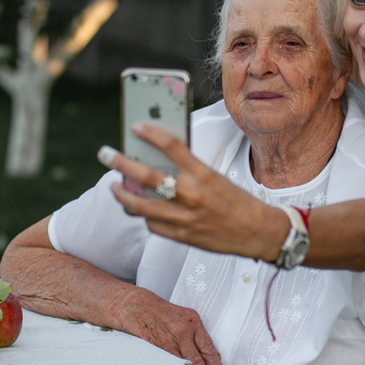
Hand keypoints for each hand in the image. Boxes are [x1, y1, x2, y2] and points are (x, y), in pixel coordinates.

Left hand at [99, 123, 287, 261]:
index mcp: (203, 175)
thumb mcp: (216, 177)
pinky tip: (142, 209)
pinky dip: (144, 215)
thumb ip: (189, 170)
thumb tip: (158, 160)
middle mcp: (191, 195)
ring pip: (139, 205)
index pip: (171, 146)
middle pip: (145, 176)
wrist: (258, 232)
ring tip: (114, 186)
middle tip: (105, 154)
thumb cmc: (237, 201)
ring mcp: (184, 218)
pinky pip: (152, 225)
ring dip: (122, 194)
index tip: (135, 127)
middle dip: (120, 163)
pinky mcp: (181, 237)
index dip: (150, 133)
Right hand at [120, 289, 225, 364]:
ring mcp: (169, 340)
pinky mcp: (157, 348)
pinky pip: (171, 364)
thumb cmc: (162, 313)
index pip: (209, 348)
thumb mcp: (184, 317)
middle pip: (198, 360)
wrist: (138, 306)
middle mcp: (183, 330)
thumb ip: (195, 335)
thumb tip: (207, 357)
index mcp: (193, 321)